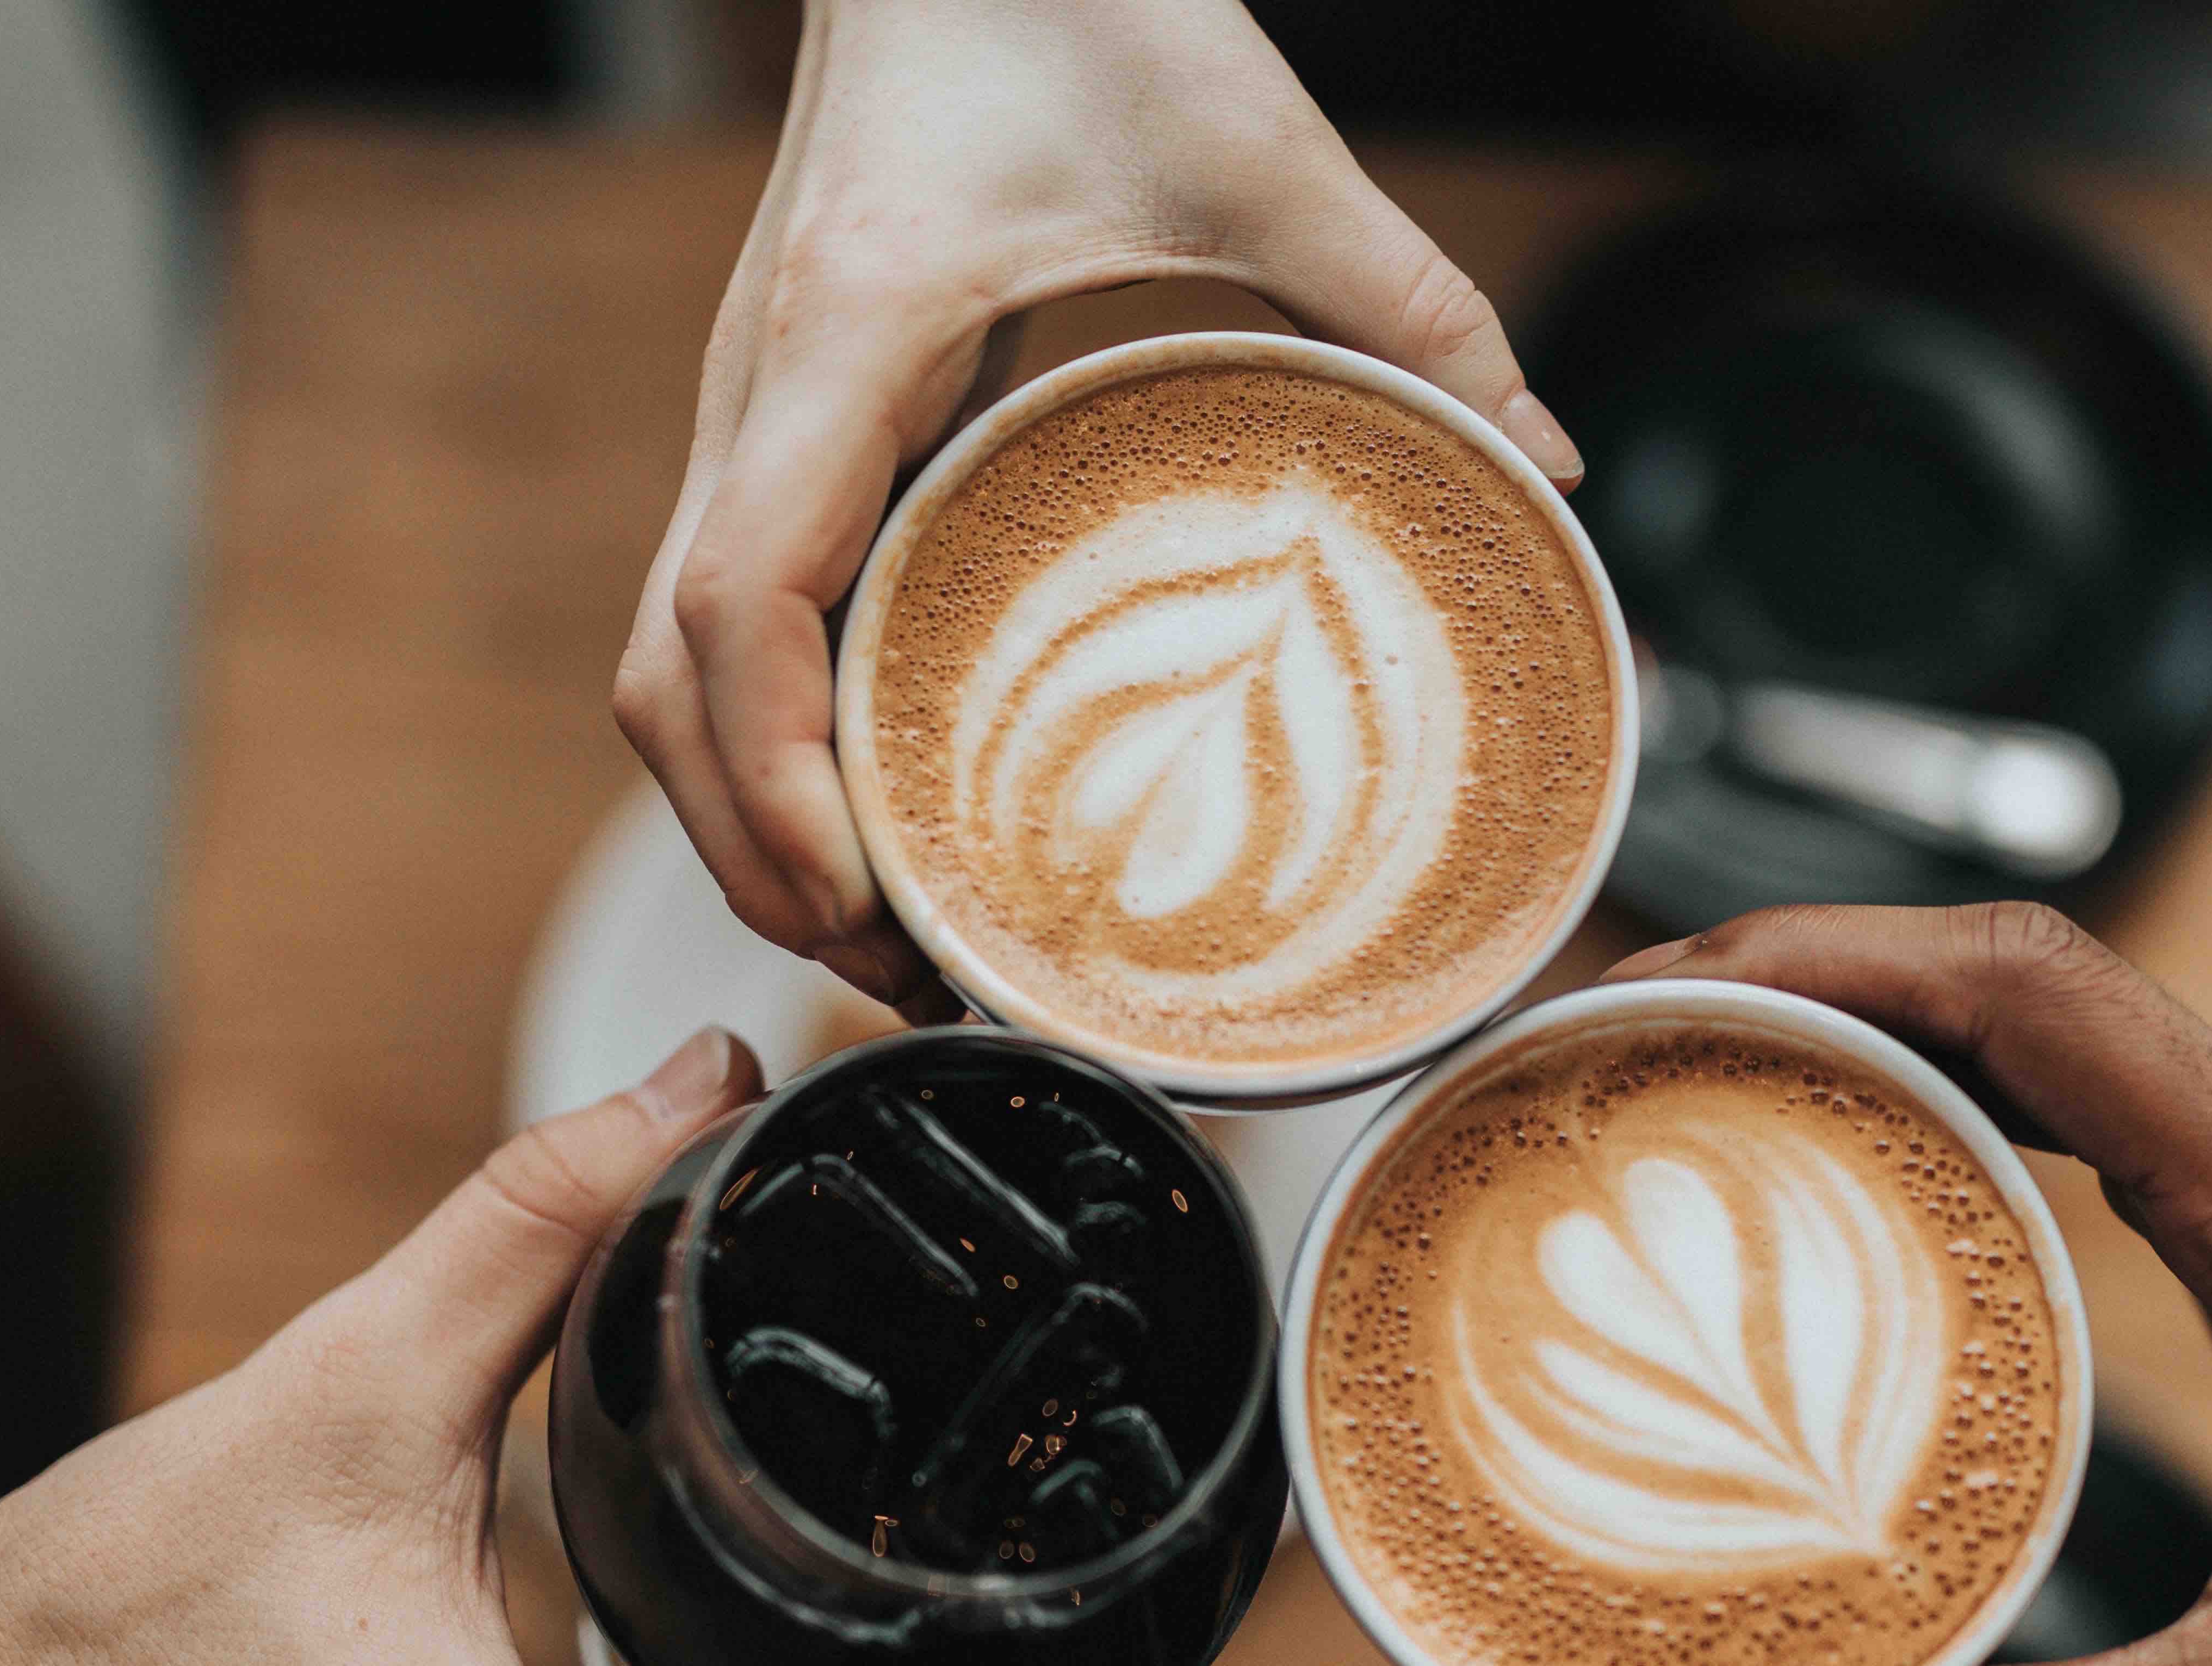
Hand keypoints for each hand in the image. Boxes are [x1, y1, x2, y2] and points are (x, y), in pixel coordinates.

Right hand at [614, 0, 1581, 1006]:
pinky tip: (881, 808)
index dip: (775, 780)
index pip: (735, 605)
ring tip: (889, 935)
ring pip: (669, 668)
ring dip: (750, 816)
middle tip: (905, 979)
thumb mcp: (1255, 140)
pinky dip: (775, 740)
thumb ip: (1409, 300)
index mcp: (843, 340)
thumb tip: (1543, 466)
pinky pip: (729, 620)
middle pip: (668, 687)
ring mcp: (750, 416)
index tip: (862, 900)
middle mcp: (756, 393)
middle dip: (759, 855)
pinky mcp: (784, 427)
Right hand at [1600, 906, 2211, 1665]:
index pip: (2030, 989)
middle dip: (1794, 978)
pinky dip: (1952, 1099)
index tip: (1653, 987)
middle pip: (2012, 973)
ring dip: (1866, 1028)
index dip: (1819, 958)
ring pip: (2049, 1021)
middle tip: (1607, 1046)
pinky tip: (1837, 1169)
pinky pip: (2094, 1099)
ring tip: (1679, 1086)